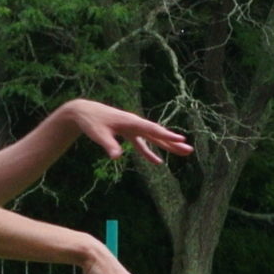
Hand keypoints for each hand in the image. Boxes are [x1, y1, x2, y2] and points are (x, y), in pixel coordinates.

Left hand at [66, 101, 190, 164]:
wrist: (84, 111)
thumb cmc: (91, 122)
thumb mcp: (99, 134)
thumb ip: (109, 145)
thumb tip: (117, 157)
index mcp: (131, 122)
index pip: (152, 130)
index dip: (167, 136)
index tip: (181, 140)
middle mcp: (135, 123)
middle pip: (158, 134)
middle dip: (173, 142)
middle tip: (189, 150)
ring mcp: (133, 128)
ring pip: (153, 138)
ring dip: (167, 146)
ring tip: (183, 153)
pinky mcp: (128, 133)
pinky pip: (142, 144)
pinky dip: (149, 152)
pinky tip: (158, 162)